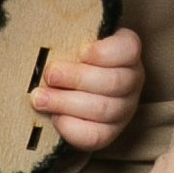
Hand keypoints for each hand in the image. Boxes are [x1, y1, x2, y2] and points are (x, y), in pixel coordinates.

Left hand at [33, 25, 144, 152]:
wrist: (73, 89)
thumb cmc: (73, 58)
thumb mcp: (75, 40)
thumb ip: (68, 36)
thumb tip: (42, 37)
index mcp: (127, 52)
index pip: (129, 49)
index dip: (105, 52)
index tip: (80, 51)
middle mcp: (132, 80)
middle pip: (113, 82)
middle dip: (76, 78)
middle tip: (49, 75)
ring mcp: (125, 109)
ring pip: (103, 109)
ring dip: (66, 103)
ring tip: (40, 98)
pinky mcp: (111, 133)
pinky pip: (96, 136)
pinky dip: (72, 127)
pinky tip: (55, 118)